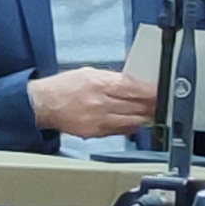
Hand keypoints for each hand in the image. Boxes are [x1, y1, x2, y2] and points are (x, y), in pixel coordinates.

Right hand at [25, 67, 155, 140]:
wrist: (42, 104)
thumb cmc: (63, 87)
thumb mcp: (88, 72)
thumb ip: (111, 78)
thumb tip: (131, 84)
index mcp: (98, 83)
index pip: (132, 87)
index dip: (149, 91)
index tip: (159, 92)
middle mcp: (99, 102)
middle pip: (134, 105)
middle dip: (151, 105)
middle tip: (161, 103)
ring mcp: (97, 119)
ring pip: (130, 120)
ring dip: (144, 117)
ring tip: (152, 114)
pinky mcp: (94, 133)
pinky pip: (119, 131)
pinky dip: (130, 127)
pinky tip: (136, 123)